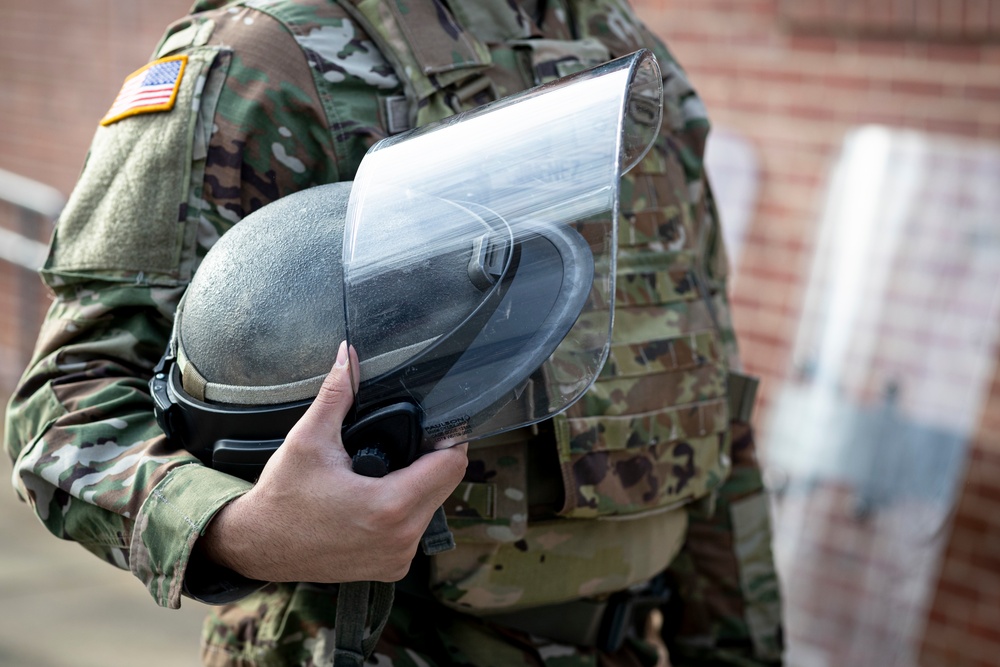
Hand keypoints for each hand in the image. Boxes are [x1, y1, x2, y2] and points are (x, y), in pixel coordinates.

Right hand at [197, 341, 468, 582]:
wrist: (258, 546)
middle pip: (446, 485)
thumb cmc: (282, 497)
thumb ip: (338, 393)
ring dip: (420, 486)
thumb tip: (348, 355)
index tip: (438, 424)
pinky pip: (416, 529)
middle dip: (432, 460)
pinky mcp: (391, 569)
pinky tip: (380, 495)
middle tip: (407, 441)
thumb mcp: (309, 438)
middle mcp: (402, 538)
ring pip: (433, 507)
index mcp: (390, 505)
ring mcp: (398, 558)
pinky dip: (406, 511)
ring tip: (388, 468)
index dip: (450, 438)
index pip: (452, 464)